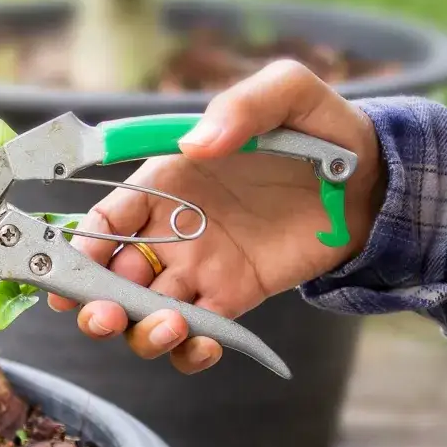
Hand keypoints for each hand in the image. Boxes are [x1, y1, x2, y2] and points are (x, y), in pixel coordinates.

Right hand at [49, 60, 384, 373]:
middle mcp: (169, 233)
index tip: (75, 265)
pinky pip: (196, 336)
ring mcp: (197, 270)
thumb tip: (198, 143)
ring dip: (140, 331)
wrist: (371, 177)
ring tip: (169, 327)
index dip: (81, 245)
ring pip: (144, 314)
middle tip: (104, 314)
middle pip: (110, 279)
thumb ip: (239, 109)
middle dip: (94, 302)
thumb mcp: (284, 94)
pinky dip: (189, 351)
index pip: (104, 221)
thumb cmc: (317, 128)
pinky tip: (204, 343)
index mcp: (163, 185)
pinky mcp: (232, 299)